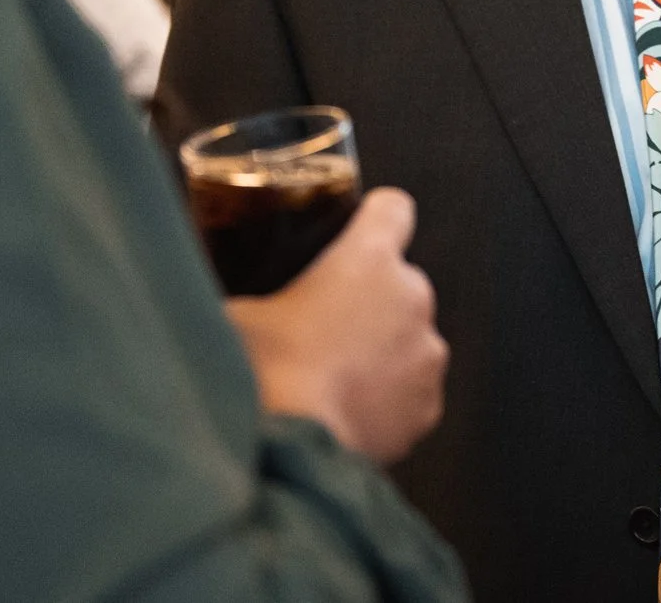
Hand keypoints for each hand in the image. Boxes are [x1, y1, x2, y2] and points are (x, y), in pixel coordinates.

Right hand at [225, 187, 447, 463]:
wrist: (292, 452)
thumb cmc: (264, 373)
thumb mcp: (235, 317)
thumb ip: (252, 297)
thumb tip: (231, 304)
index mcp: (368, 258)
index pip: (394, 208)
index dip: (375, 219)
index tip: (356, 234)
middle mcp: (411, 296)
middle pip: (399, 281)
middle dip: (368, 301)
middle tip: (320, 330)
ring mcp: (428, 353)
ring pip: (408, 338)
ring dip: (381, 351)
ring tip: (331, 381)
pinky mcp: (429, 405)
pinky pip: (411, 391)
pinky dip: (388, 400)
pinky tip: (345, 414)